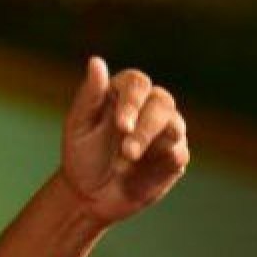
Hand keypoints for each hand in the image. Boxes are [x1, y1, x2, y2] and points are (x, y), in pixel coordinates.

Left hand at [60, 56, 189, 224]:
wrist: (89, 196)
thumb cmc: (81, 156)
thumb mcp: (78, 126)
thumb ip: (89, 96)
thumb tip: (96, 61)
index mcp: (122, 95)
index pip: (137, 83)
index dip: (132, 100)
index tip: (121, 125)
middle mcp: (148, 108)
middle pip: (161, 101)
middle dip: (145, 124)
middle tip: (126, 149)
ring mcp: (164, 132)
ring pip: (175, 124)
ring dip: (151, 141)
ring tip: (127, 159)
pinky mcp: (173, 157)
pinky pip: (179, 152)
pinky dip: (163, 160)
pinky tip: (141, 171)